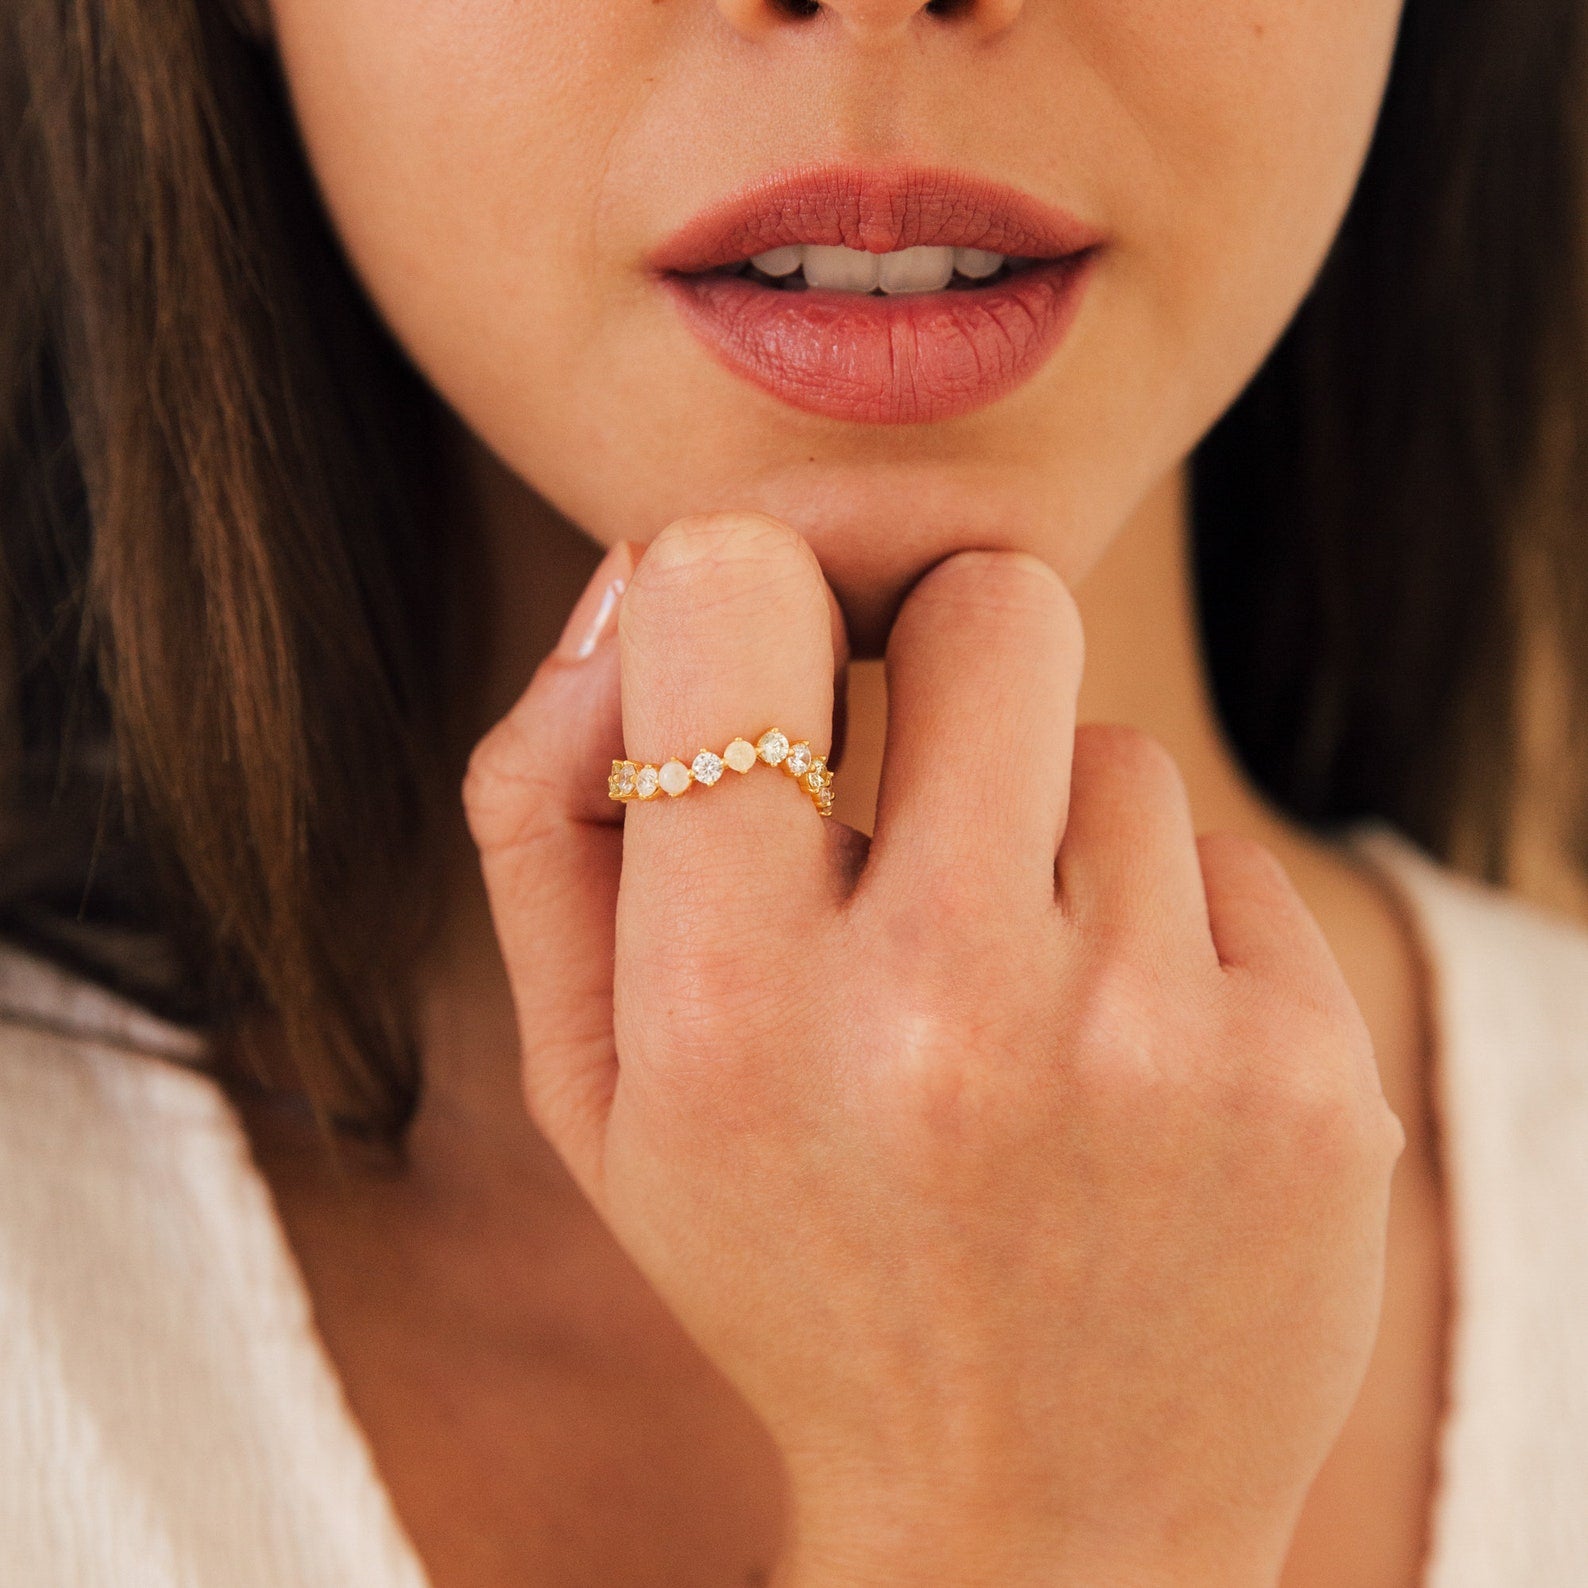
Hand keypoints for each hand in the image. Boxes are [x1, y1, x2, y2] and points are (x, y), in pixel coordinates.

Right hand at [464, 512, 1404, 1587]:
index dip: (746, 587)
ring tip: (1012, 1005)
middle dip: (942, 662)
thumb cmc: (782, 1265)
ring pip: (1112, 749)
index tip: (768, 663)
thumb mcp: (595, 1084)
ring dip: (1047, 841)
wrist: (1026, 1523)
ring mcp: (1153, 1047)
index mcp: (726, 1008)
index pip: (736, 591)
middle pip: (989, 605)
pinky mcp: (1310, 1082)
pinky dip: (1159, 931)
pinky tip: (1116, 1072)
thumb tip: (638, 580)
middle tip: (921, 797)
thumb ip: (547, 815)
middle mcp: (948, 1013)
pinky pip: (1224, 859)